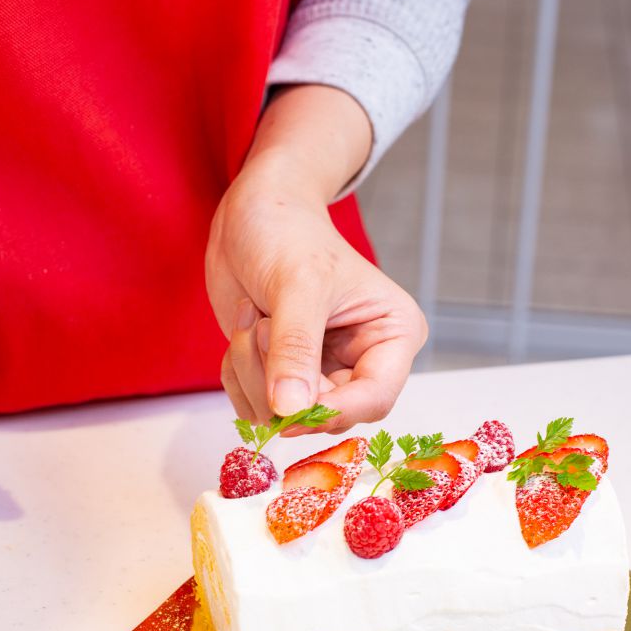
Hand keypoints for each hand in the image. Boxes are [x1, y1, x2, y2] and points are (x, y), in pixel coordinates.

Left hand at [206, 87, 426, 431]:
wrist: (253, 214)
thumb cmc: (290, 233)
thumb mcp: (298, 286)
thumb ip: (296, 349)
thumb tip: (291, 411)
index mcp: (393, 336)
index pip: (376, 398)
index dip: (332, 410)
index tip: (286, 407)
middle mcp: (364, 361)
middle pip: (327, 413)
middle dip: (280, 379)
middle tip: (260, 327)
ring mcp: (322, 372)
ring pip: (286, 416)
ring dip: (253, 373)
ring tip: (254, 317)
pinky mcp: (285, 376)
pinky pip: (258, 407)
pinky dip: (238, 375)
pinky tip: (245, 330)